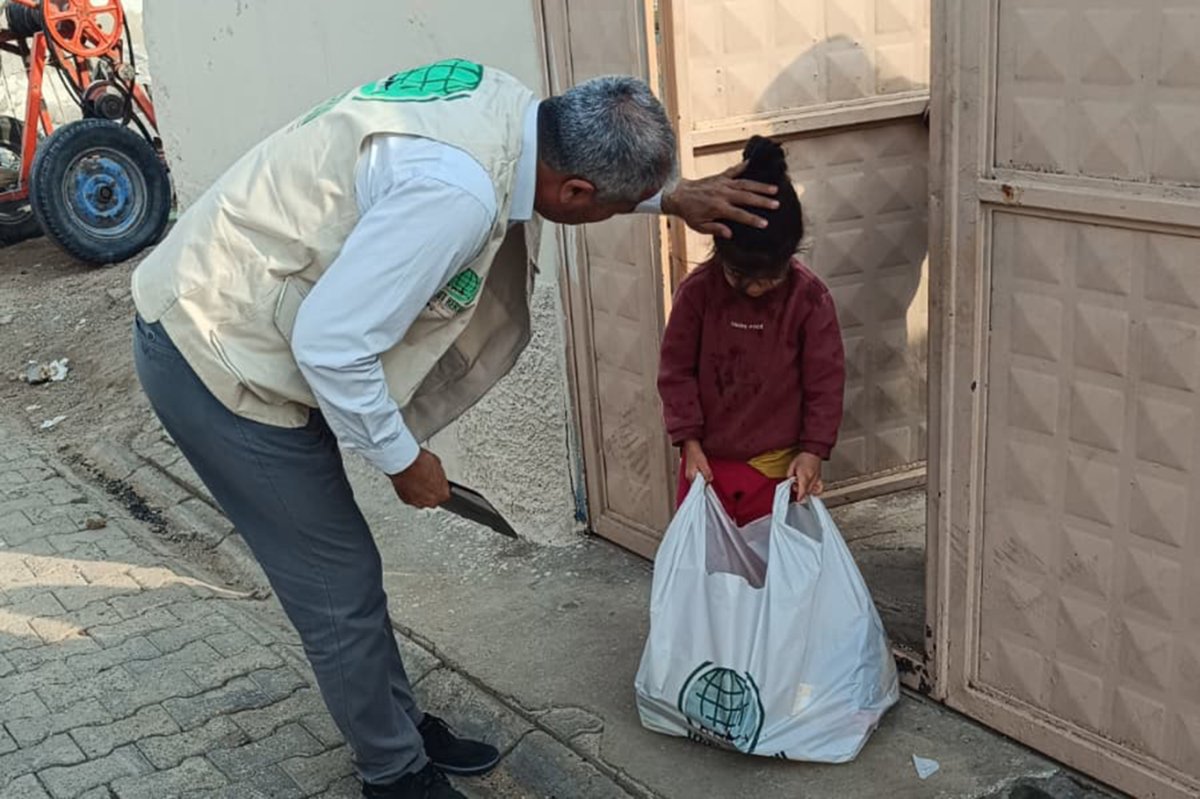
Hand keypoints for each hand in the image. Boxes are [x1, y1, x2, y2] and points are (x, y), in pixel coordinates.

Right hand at [390, 449, 449, 508]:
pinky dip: (409, 493)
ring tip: (416, 482)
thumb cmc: (422, 463)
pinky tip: (409, 484)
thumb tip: (436, 472)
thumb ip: (438, 474)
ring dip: (419, 493)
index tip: (436, 483)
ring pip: (421, 500)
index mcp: (443, 494)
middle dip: (429, 492)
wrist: (404, 463)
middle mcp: (431, 501)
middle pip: (432, 500)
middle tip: (425, 481)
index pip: (444, 495)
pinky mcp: (406, 501)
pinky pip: (410, 498)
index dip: (439, 488)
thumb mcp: (437, 464)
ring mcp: (418, 502)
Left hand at [661, 161, 779, 237]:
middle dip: (762, 201)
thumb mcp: (699, 226)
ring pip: (744, 184)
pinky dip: (743, 166)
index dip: (753, 219)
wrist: (678, 195)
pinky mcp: (720, 177)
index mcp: (718, 208)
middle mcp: (723, 194)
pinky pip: (733, 170)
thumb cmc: (689, 213)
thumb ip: (715, 229)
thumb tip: (730, 233)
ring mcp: (722, 184)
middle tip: (777, 204)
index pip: (740, 215)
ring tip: (774, 188)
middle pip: (746, 197)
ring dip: (760, 186)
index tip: (765, 223)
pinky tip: (753, 162)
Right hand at [683, 440, 712, 482]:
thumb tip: (710, 480)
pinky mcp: (691, 472)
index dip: (705, 485)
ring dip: (703, 478)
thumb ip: (706, 473)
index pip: (699, 486)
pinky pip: (697, 477)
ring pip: (698, 480)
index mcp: (691, 476)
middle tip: (709, 476)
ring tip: (706, 472)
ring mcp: (689, 474)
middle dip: (704, 482)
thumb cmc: (696, 454)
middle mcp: (688, 477)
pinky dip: (701, 475)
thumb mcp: (703, 463)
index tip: (709, 482)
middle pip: (698, 484)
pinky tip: (703, 470)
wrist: (691, 447)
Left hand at [787, 452, 823, 502]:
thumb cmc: (803, 457)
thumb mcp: (792, 465)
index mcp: (804, 476)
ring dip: (806, 491)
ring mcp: (817, 479)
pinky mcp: (820, 478)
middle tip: (796, 485)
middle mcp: (811, 479)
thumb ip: (790, 475)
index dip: (799, 497)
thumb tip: (789, 481)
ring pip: (812, 491)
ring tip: (802, 485)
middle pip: (806, 492)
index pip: (802, 491)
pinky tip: (812, 489)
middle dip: (800, 492)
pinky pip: (819, 488)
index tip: (797, 499)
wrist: (813, 451)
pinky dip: (816, 490)